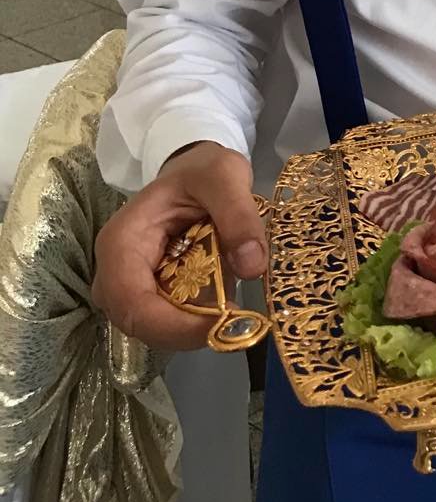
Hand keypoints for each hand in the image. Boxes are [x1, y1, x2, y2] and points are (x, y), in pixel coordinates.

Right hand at [93, 142, 265, 350]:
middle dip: (187, 331)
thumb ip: (238, 215)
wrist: (194, 172)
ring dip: (195, 328)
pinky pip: (169, 322)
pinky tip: (222, 303)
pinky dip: (197, 321)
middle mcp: (116, 273)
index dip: (172, 325)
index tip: (220, 323)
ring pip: (156, 330)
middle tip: (235, 323)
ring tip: (232, 311)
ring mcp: (130, 288)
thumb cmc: (202, 171)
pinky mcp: (150, 297)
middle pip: (140, 324)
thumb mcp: (225, 177)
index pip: (131, 303)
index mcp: (121, 242)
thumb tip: (252, 266)